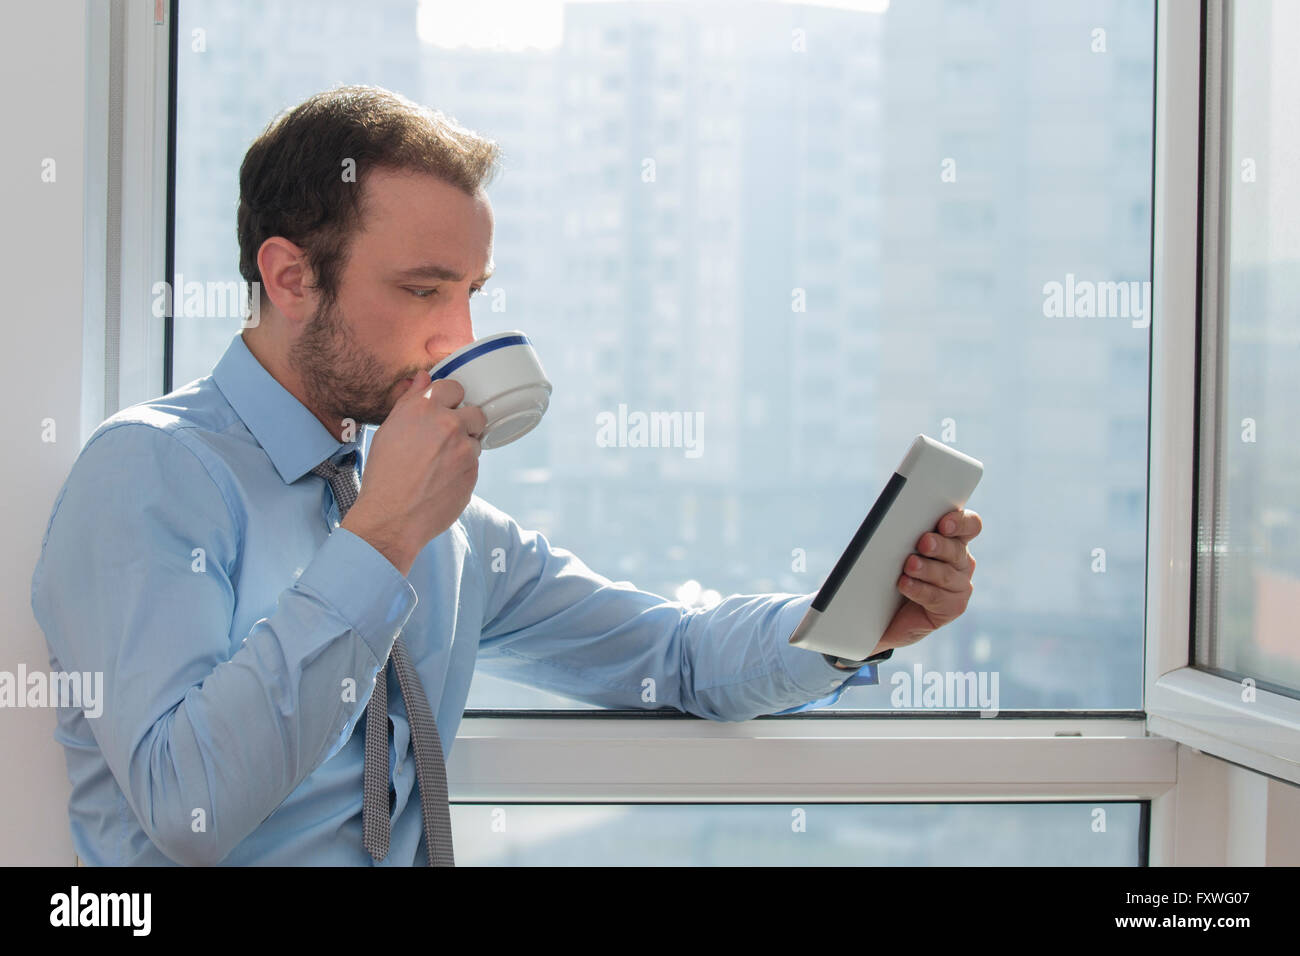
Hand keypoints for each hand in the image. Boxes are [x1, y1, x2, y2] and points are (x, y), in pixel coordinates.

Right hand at [341, 376, 486, 575]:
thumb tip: (424, 378)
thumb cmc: (384, 474)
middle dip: (465, 423)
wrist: (392, 517)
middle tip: (446, 439)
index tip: (444, 411)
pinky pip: (475, 463)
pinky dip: (464, 468)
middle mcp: (448, 424)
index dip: (450, 400)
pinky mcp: (474, 472)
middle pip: (475, 412)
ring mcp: (464, 449)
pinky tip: (443, 479)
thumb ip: (411, 400)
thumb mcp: (389, 430)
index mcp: (424, 408)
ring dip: (464, 447)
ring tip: (440, 464)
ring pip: (476, 439)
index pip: (454, 387)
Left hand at [867, 509, 981, 655]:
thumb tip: (896, 522)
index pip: (969, 525)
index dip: (960, 522)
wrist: (886, 612)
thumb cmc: (891, 573)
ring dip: (927, 569)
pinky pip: (937, 597)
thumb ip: (905, 534)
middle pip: (957, 549)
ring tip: (909, 565)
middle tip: (923, 542)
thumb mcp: (897, 549)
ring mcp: (960, 585)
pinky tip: (905, 584)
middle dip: (940, 545)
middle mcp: (961, 561)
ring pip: (947, 575)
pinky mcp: (953, 607)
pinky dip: (919, 590)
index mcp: (952, 539)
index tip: (944, 523)